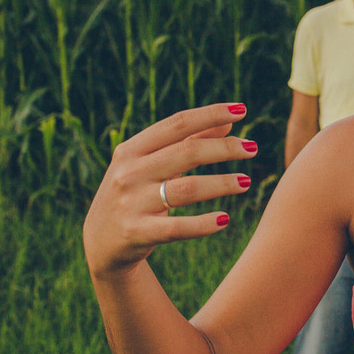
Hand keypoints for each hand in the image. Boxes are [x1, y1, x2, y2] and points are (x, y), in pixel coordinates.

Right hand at [82, 103, 256, 278]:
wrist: (101, 243)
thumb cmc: (134, 194)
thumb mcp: (151, 165)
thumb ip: (187, 142)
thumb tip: (228, 122)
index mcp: (132, 149)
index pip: (177, 124)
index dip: (210, 114)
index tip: (241, 110)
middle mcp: (129, 172)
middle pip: (187, 152)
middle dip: (224, 149)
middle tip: (252, 148)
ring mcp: (131, 202)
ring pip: (187, 189)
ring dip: (222, 184)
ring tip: (246, 182)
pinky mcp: (137, 232)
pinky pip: (177, 227)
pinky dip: (203, 223)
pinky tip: (225, 218)